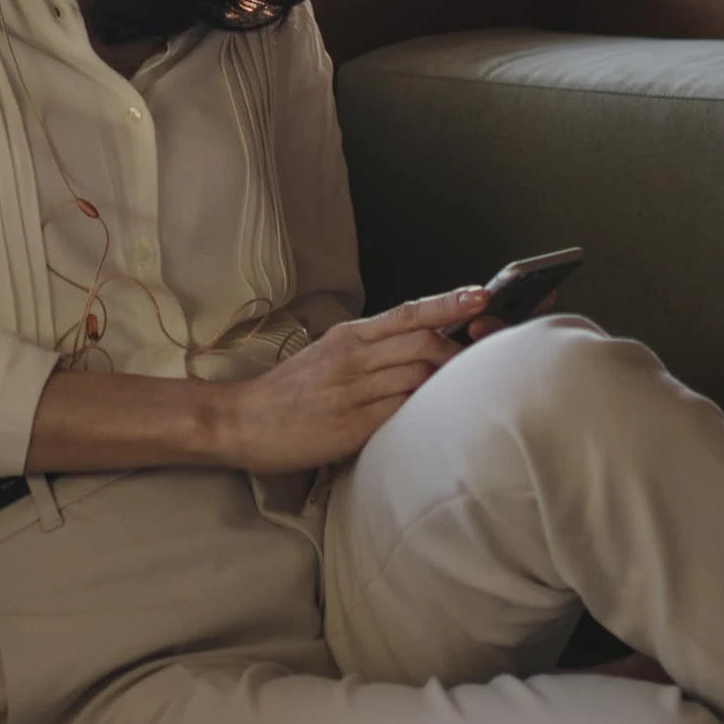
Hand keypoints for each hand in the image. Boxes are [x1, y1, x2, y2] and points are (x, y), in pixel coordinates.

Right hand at [201, 290, 483, 469]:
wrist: (243, 421)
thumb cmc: (290, 391)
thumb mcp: (328, 354)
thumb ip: (371, 348)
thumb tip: (421, 344)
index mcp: (348, 336)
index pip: (407, 312)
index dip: (448, 303)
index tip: (480, 297)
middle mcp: (352, 358)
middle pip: (422, 343)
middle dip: (460, 351)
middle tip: (481, 361)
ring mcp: (352, 392)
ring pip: (418, 377)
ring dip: (448, 383)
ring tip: (465, 390)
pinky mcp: (351, 426)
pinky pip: (403, 413)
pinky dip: (426, 411)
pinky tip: (437, 417)